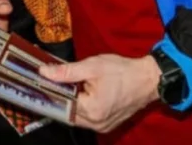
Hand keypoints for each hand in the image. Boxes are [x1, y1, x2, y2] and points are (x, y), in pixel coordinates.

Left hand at [39, 54, 160, 133]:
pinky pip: (87, 118)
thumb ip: (66, 72)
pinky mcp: (107, 124)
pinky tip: (81, 94)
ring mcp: (102, 126)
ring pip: (76, 117)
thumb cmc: (123, 71)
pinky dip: (82, 107)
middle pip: (67, 112)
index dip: (52, 91)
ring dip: (71, 103)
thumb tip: (44, 72)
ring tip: (68, 86)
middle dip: (61, 98)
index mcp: (91, 110)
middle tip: (54, 81)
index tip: (43, 81)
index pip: (61, 103)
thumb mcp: (92, 66)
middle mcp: (96, 123)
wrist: (148, 79)